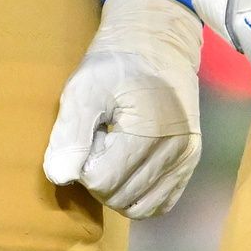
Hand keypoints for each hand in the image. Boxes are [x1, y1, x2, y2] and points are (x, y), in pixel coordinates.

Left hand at [42, 0, 202, 218]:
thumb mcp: (84, 87)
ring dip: (117, 186)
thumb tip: (60, 177)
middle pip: (118, 197)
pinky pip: (159, 204)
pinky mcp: (190, 165)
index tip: (91, 131)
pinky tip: (129, 165)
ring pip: (137, 207)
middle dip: (99, 174)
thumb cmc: (116, 64)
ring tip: (115, 149)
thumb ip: (70, 133)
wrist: (158, 44)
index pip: (101, 181)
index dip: (85, 161)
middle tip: (101, 137)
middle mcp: (176, 151)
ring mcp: (187, 160)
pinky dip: (137, 194)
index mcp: (150, 130)